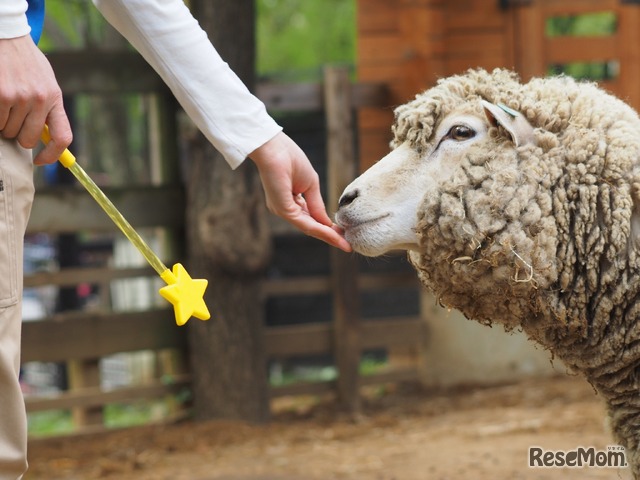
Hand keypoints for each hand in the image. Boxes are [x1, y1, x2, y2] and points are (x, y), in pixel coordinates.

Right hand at [0, 35, 71, 164]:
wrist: (6, 36)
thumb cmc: (26, 63)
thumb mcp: (45, 82)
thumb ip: (48, 109)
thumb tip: (48, 140)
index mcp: (55, 98)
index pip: (62, 137)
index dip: (53, 155)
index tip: (40, 161)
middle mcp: (40, 99)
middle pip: (28, 139)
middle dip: (18, 135)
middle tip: (13, 120)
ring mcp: (19, 97)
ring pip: (8, 131)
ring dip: (4, 122)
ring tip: (5, 101)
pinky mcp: (0, 95)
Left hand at [250, 132, 351, 251]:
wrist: (275, 148)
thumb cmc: (290, 159)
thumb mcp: (310, 185)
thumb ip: (317, 204)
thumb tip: (327, 222)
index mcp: (291, 203)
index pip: (311, 219)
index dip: (327, 228)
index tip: (344, 235)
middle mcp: (285, 210)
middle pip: (311, 227)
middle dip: (330, 236)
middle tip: (347, 246)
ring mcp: (283, 211)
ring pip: (309, 228)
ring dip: (328, 236)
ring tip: (344, 243)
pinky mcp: (283, 210)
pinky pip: (305, 223)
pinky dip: (320, 229)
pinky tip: (332, 233)